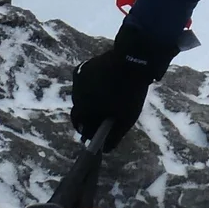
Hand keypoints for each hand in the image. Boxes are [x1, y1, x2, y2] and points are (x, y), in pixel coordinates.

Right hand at [70, 22, 175, 143]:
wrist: (133, 58)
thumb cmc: (130, 91)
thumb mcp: (126, 118)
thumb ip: (114, 136)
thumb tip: (106, 149)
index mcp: (83, 107)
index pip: (80, 124)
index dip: (87, 130)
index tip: (95, 133)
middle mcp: (76, 93)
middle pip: (80, 109)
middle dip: (89, 115)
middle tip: (101, 117)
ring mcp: (79, 78)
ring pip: (82, 95)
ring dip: (90, 100)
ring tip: (104, 101)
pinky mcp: (84, 66)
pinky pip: (84, 82)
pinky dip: (91, 87)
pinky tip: (102, 87)